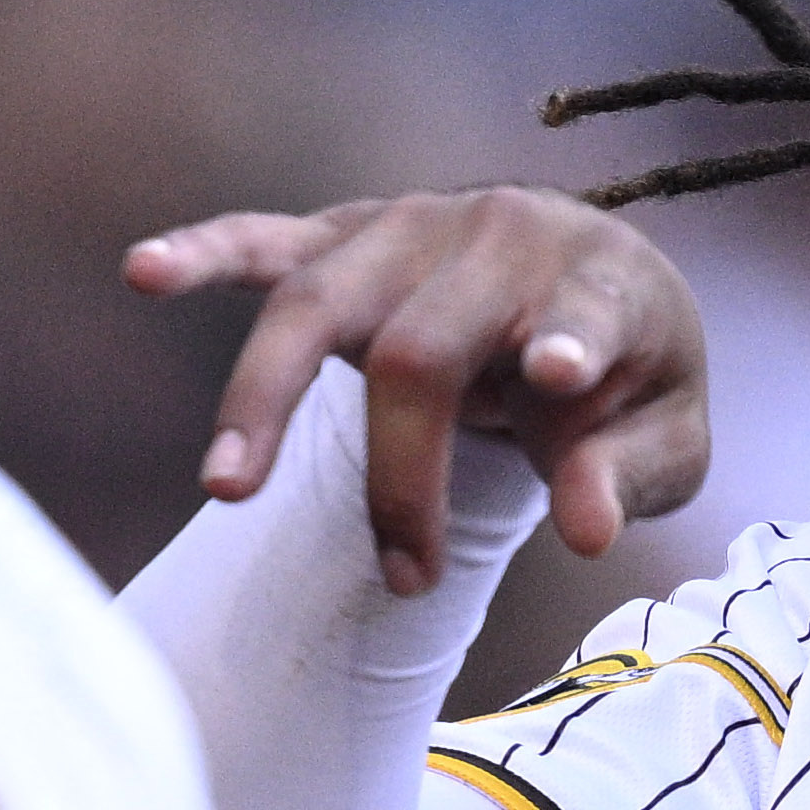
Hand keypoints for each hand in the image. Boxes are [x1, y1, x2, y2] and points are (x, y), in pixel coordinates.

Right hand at [123, 190, 715, 596]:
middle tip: (404, 579)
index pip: (583, 309)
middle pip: (422, 349)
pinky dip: (204, 255)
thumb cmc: (625, 378)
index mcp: (598, 281)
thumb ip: (629, 477)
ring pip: (321, 305)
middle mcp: (500, 237)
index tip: (558, 375)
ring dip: (266, 396)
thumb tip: (585, 532)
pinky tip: (144, 271)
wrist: (586, 289)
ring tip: (228, 487)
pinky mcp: (349, 237)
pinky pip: (266, 241)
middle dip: (402, 475)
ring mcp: (413, 230)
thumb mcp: (666, 438)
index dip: (571, 342)